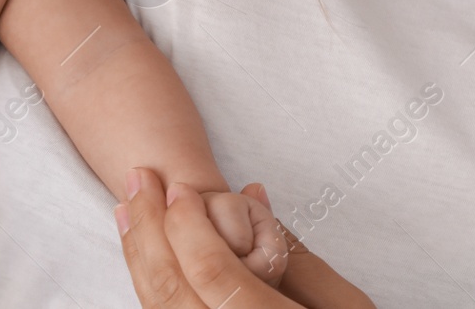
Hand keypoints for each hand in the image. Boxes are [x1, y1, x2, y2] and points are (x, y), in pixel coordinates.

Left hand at [115, 168, 375, 308]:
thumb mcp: (347, 307)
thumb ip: (301, 258)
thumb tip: (251, 196)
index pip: (212, 273)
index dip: (189, 226)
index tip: (179, 188)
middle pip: (170, 290)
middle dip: (149, 228)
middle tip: (138, 180)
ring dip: (137, 255)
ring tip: (127, 209)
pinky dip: (146, 284)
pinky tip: (140, 255)